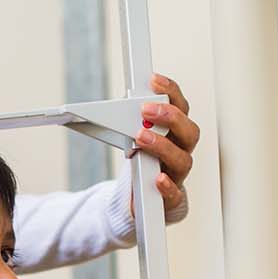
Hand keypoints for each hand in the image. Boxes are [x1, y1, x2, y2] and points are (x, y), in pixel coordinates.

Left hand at [128, 73, 199, 221]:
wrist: (145, 197)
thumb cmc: (141, 161)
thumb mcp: (132, 137)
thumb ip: (122, 123)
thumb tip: (88, 113)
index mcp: (176, 131)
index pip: (181, 106)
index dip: (171, 91)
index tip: (153, 80)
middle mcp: (182, 150)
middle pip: (189, 131)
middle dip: (170, 117)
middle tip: (146, 109)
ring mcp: (178, 174)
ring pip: (183, 159)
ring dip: (162, 146)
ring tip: (141, 137)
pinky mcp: (171, 198)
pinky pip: (175, 193)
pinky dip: (167, 186)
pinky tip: (158, 178)